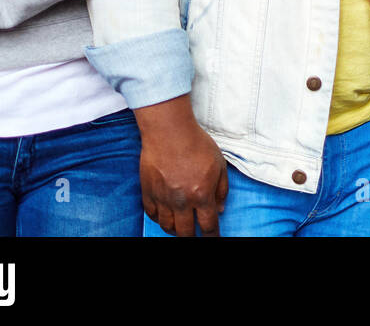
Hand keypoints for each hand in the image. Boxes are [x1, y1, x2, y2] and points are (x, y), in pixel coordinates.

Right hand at [135, 97, 229, 235]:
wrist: (169, 131)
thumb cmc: (197, 144)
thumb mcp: (219, 164)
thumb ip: (221, 189)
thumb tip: (219, 209)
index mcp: (202, 195)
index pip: (208, 225)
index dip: (212, 236)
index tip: (213, 239)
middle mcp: (182, 201)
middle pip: (186, 232)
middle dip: (192, 237)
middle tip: (195, 235)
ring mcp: (162, 198)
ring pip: (167, 226)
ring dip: (175, 231)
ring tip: (180, 228)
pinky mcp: (148, 192)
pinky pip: (151, 214)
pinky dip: (158, 219)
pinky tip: (164, 216)